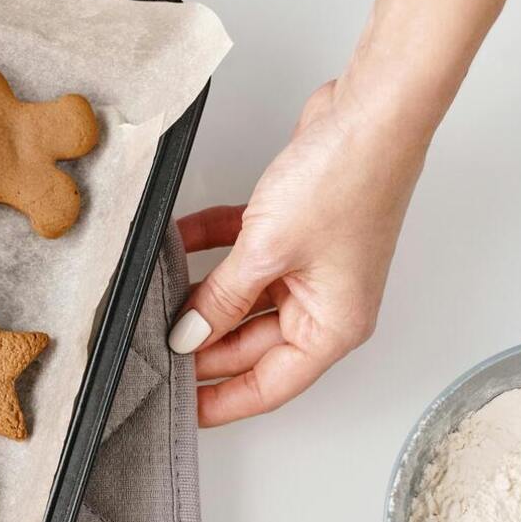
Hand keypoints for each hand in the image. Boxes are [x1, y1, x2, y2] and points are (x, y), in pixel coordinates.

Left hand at [168, 76, 429, 425]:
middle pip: (250, 345)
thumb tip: (189, 335)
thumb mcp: (266, 252)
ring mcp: (310, 266)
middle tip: (150, 347)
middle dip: (201, 344)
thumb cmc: (347, 180)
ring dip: (201, 296)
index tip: (179, 411)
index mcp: (333, 327)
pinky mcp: (294, 230)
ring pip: (241, 299)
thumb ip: (222, 299)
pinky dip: (209, 250)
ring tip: (153, 301)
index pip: (268, 386)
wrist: (370, 110)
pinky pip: (241, 255)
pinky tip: (174, 245)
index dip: (220, 402)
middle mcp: (325, 303)